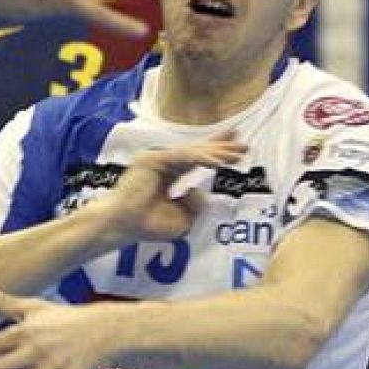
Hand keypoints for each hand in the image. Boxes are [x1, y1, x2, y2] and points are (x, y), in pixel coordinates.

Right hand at [93, 134, 247, 245]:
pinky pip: (182, 157)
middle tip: (243, 143)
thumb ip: (196, 204)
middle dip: (221, 147)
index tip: (236, 151)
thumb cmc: (148, 225)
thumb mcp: (184, 218)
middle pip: (197, 151)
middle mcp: (163, 164)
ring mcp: (157, 159)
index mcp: (168, 175)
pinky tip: (218, 162)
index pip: (196, 160)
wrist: (125, 226)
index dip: (216, 154)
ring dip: (216, 153)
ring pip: (192, 152)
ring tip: (237, 154)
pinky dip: (201, 158)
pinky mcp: (152, 159)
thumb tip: (199, 189)